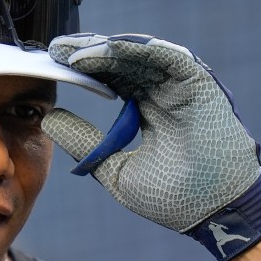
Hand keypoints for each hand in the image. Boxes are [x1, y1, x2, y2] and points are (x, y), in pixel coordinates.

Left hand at [42, 33, 260, 260]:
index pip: (110, 79)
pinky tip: (109, 49)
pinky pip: (170, 60)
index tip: (53, 63)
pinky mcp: (200, 86)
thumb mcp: (114, 168)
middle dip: (88, 52)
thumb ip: (84, 142)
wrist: (211, 212)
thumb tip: (49, 118)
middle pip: (121, 62)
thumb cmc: (170, 197)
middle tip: (56, 48)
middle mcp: (162, 93)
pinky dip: (141, 51)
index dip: (83, 69)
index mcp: (145, 110)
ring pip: (140, 57)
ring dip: (106, 51)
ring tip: (74, 53)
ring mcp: (181, 88)